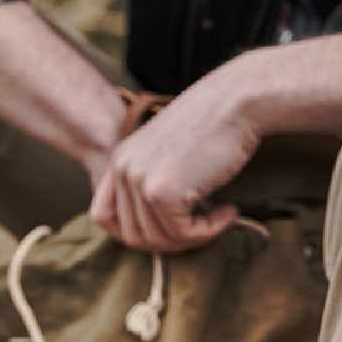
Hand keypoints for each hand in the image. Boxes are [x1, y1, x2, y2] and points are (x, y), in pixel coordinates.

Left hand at [91, 62, 261, 252]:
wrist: (239, 100)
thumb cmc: (215, 125)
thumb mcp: (168, 153)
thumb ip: (152, 183)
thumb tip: (153, 235)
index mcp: (119, 159)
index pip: (102, 216)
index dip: (131, 233)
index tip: (164, 232)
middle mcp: (123, 169)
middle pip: (133, 236)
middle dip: (170, 241)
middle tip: (202, 229)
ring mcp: (140, 181)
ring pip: (159, 240)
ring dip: (193, 238)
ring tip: (219, 216)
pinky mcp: (163, 193)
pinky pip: (183, 234)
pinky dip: (209, 231)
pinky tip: (228, 212)